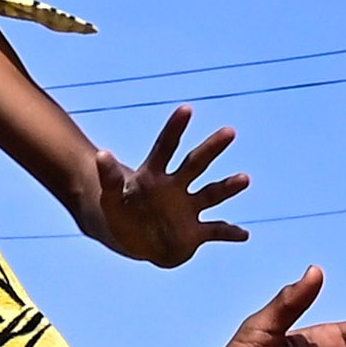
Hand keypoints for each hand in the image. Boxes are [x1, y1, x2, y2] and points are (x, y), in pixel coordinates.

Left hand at [77, 106, 253, 268]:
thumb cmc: (120, 212)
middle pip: (196, 163)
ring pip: (211, 194)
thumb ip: (108, 177)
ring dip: (228, 187)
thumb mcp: (110, 197)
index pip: (166, 147)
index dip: (175, 128)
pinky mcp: (195, 233)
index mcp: (155, 175)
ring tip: (244, 179)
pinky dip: (229, 234)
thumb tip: (100, 153)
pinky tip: (244, 235)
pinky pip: (216, 231)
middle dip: (212, 148)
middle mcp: (176, 187)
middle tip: (230, 131)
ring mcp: (188, 208)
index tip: (187, 109)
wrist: (131, 238)